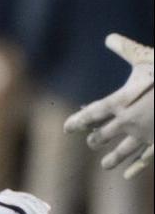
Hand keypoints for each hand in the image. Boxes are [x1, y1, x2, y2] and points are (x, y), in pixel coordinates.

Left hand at [65, 34, 153, 178]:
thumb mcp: (145, 58)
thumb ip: (125, 49)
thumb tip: (109, 38)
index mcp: (120, 101)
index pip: (91, 115)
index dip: (77, 121)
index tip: (67, 128)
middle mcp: (129, 122)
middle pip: (103, 135)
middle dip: (96, 139)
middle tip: (91, 141)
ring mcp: (146, 134)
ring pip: (122, 151)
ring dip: (112, 158)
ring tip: (105, 165)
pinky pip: (145, 159)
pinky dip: (136, 167)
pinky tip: (127, 175)